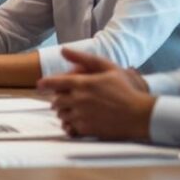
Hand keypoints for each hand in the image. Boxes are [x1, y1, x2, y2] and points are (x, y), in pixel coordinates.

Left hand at [38, 48, 153, 139]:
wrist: (139, 115)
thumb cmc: (125, 90)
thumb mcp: (108, 67)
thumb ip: (84, 58)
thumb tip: (63, 50)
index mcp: (82, 84)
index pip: (54, 83)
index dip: (44, 84)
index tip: (40, 85)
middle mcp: (79, 100)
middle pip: (56, 101)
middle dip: (57, 100)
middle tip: (63, 99)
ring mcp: (82, 116)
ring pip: (61, 115)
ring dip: (63, 112)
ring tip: (73, 109)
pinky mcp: (86, 129)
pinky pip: (69, 128)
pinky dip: (69, 124)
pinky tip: (77, 121)